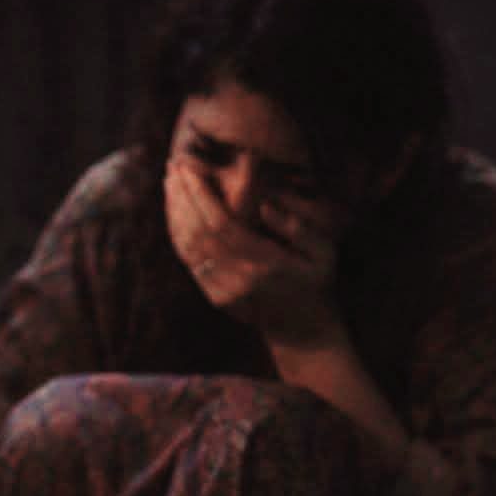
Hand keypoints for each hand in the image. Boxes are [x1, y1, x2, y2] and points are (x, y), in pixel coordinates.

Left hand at [164, 157, 343, 347]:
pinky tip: (175, 211)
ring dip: (175, 213)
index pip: (221, 224)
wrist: (302, 329)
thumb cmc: (316, 283)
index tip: (190, 169)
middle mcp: (237, 279)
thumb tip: (266, 206)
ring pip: (188, 247)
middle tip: (173, 167)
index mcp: (263, 264)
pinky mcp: (215, 297)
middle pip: (198, 232)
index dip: (201, 195)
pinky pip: (189, 261)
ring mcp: (223, 291)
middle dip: (183, 197)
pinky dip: (178, 233)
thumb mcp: (324, 253)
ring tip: (170, 183)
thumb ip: (299, 228)